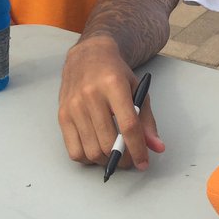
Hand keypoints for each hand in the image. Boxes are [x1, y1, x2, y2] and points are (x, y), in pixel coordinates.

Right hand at [58, 35, 163, 167]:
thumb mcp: (137, 89)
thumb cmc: (114, 73)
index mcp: (113, 85)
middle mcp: (91, 95)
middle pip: (108, 142)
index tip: (143, 162)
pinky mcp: (62, 115)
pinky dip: (88, 158)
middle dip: (123, 158)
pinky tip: (96, 150)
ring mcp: (74, 106)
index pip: (128, 126)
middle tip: (129, 159)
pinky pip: (74, 150)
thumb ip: (147, 120)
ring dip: (106, 161)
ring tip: (114, 154)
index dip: (137, 149)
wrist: (87, 55)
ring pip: (92, 151)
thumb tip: (156, 147)